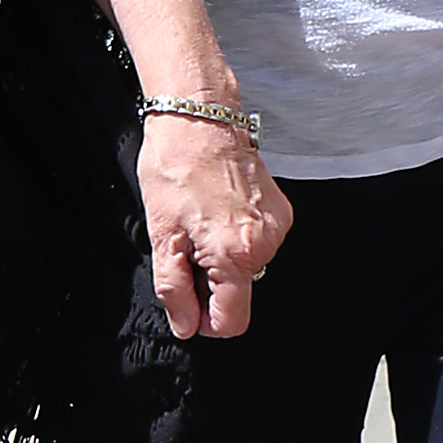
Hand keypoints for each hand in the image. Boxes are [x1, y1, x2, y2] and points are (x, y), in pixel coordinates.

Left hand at [136, 116, 291, 339]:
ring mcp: (277, 225)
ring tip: (197, 222)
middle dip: (209, 281)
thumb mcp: (161, 236)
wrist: (198, 118)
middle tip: (184, 245)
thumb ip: (174, 288)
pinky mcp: (281, 210)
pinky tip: (214, 211)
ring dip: (220, 257)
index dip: (206, 321)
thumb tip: (186, 325)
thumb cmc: (174, 168)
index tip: (187, 304)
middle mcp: (266, 243)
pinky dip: (234, 237)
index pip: (233, 321)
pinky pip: (256, 242)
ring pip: (247, 267)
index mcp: (236, 254)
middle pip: (240, 293)